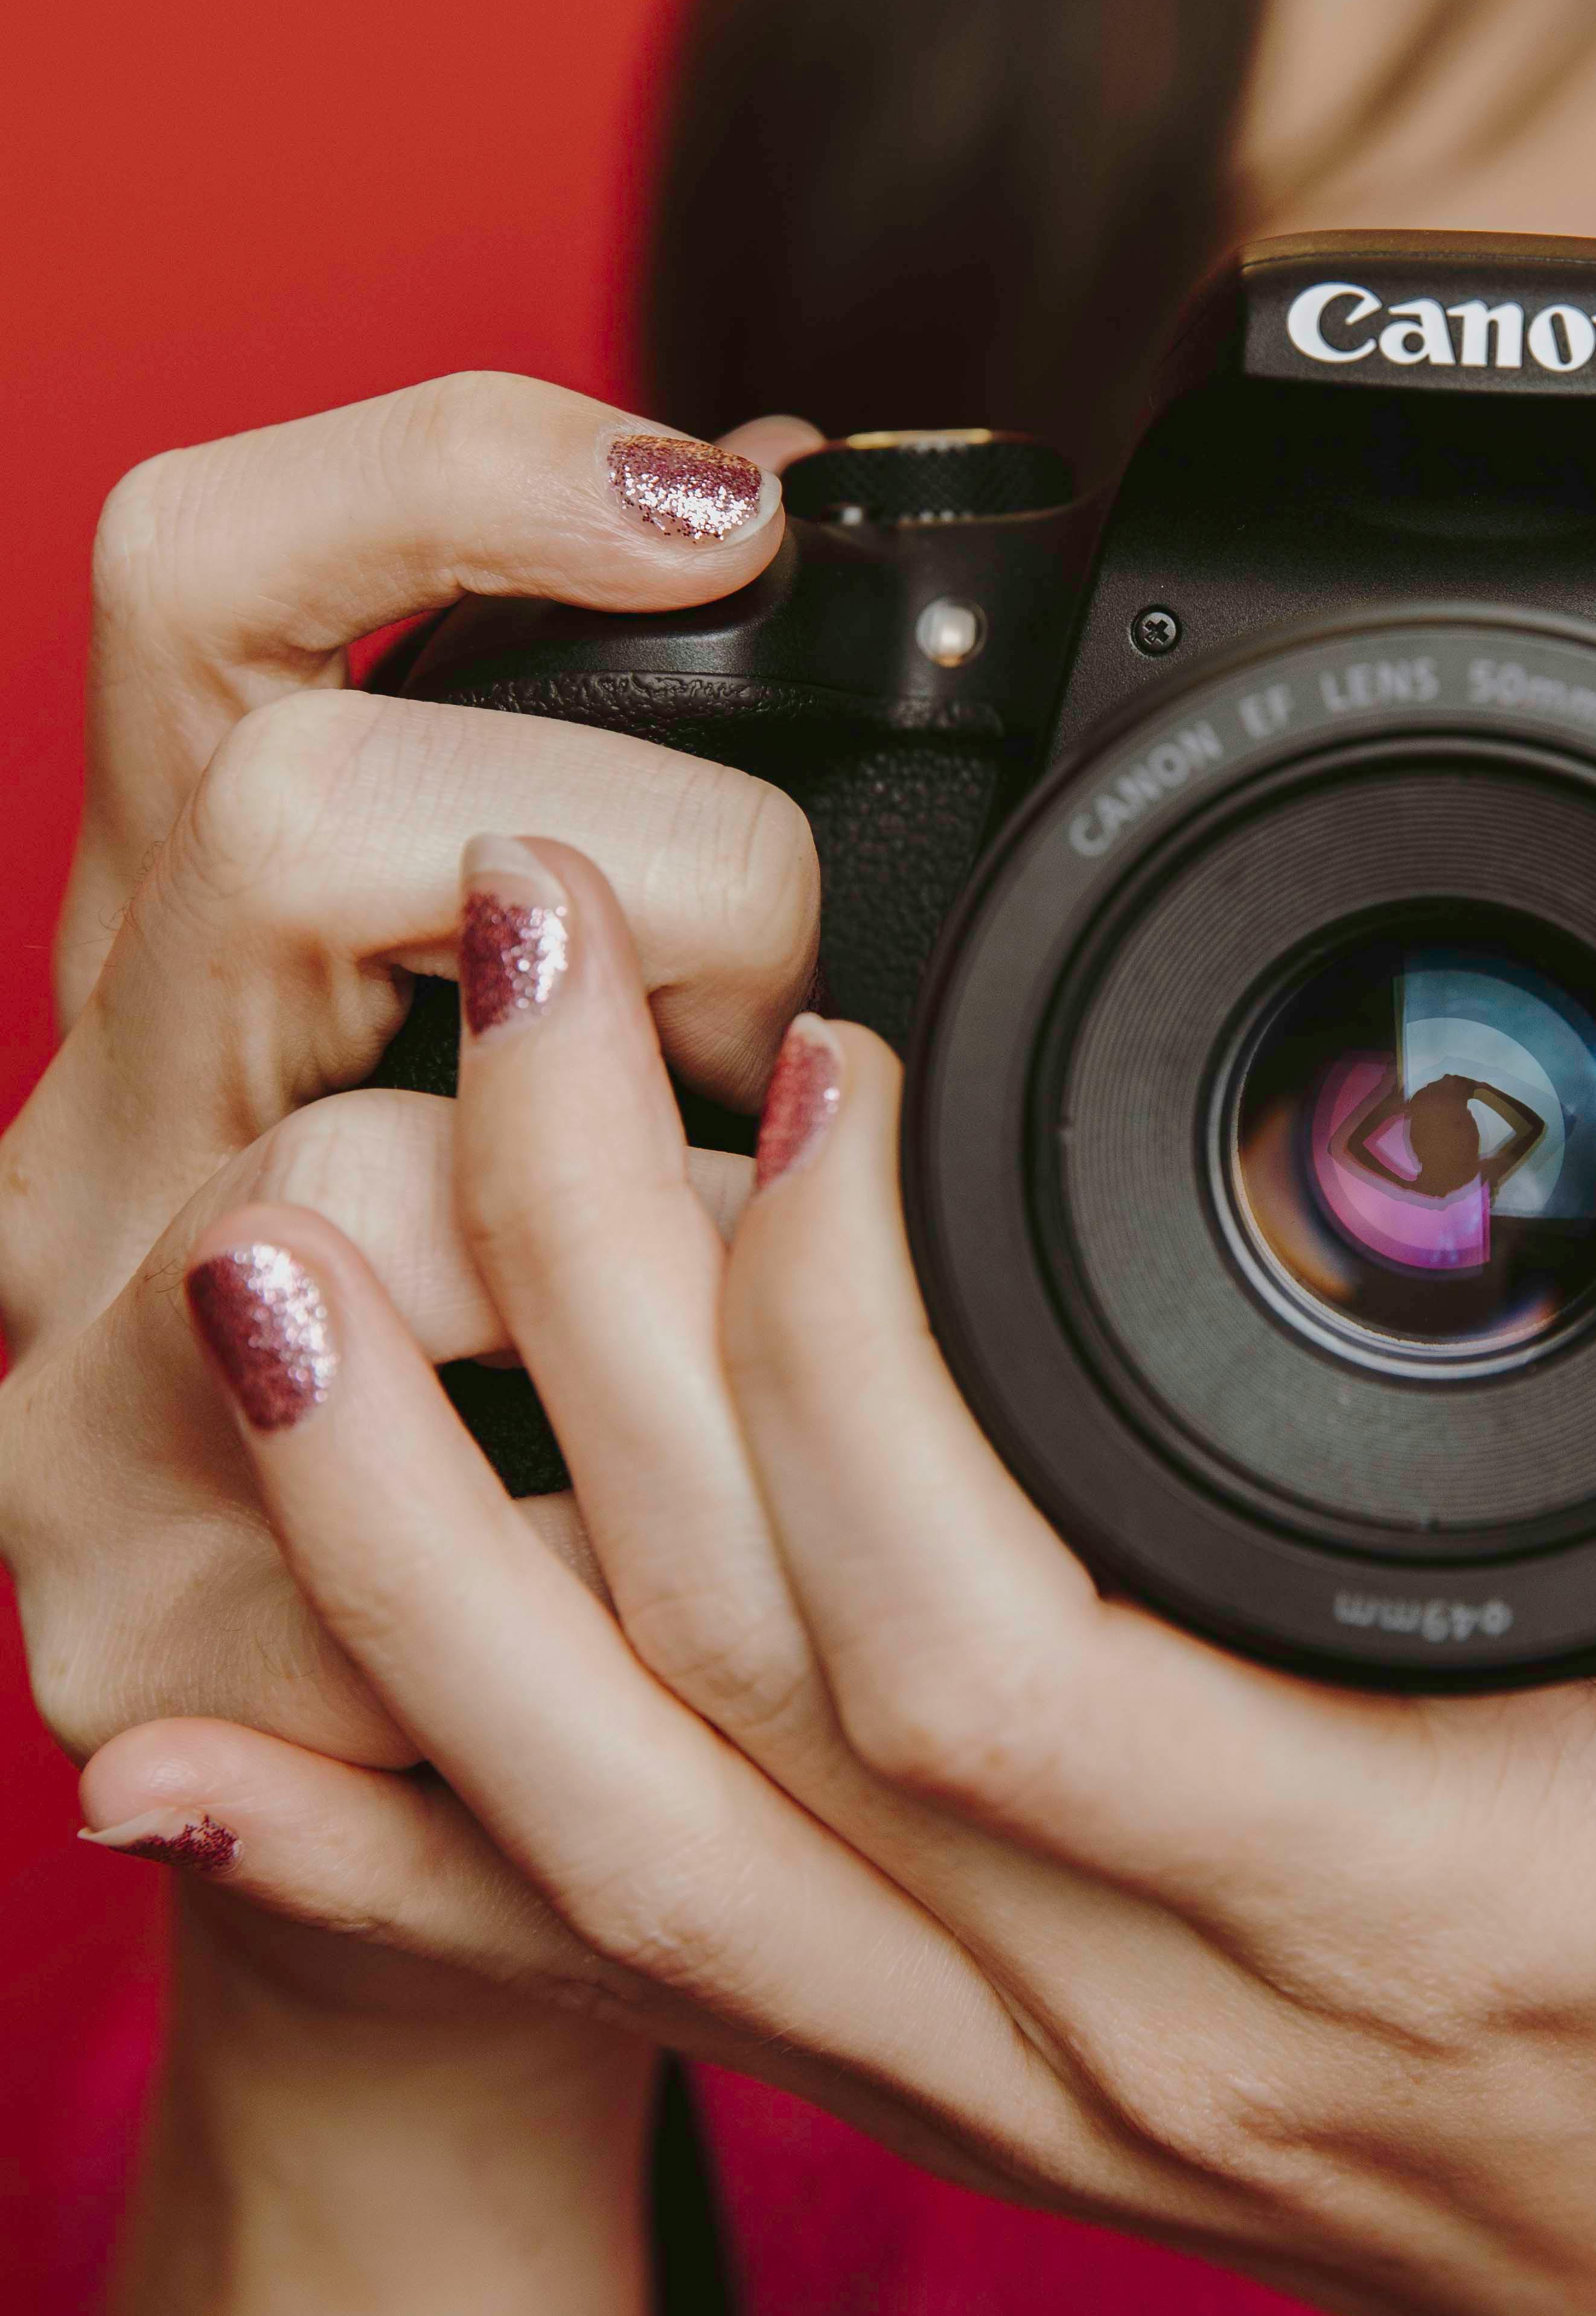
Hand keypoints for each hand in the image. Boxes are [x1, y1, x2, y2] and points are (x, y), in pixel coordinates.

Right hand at [0, 375, 821, 1776]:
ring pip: (337, 1189)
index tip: (715, 501)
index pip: (203, 593)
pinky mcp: (147, 1646)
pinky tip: (752, 1512)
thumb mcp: (509, 1079)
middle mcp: (86, 1152)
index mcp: (180, 969)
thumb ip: (586, 828)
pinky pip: (425, 1531)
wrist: (378, 1829)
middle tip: (796, 1034)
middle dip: (648, 884)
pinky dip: (641, 1500)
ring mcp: (80, 1407)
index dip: (448, 486)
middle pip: (282, 830)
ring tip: (790, 1289)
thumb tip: (756, 503)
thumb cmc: (503, 1407)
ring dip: (654, 1222)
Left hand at [81, 829, 1595, 2315]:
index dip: (861, 1365)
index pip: (1000, 1654)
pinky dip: (381, 1862)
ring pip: (600, 1830)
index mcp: (1384, 1900)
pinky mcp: (937, 2074)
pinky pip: (604, 1976)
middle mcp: (1132, 2005)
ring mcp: (998, 2064)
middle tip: (521, 977)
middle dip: (576, 1313)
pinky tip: (194, 1742)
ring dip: (393, 1550)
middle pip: (726, 1685)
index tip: (844, 1058)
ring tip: (251, 1266)